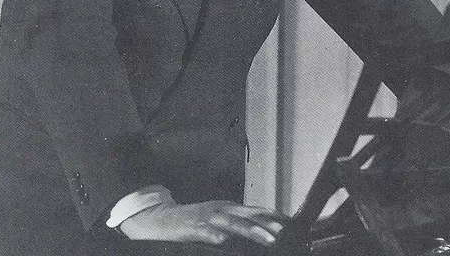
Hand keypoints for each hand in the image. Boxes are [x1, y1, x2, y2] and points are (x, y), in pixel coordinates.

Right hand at [119, 200, 284, 246]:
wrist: (161, 219)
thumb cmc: (193, 221)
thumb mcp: (217, 218)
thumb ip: (236, 222)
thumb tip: (260, 230)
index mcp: (227, 207)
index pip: (254, 210)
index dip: (271, 216)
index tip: (288, 223)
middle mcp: (220, 209)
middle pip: (246, 215)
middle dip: (265, 224)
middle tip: (282, 233)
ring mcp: (206, 217)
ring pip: (231, 223)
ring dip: (250, 230)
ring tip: (266, 239)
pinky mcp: (191, 228)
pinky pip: (204, 232)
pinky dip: (214, 235)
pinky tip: (223, 241)